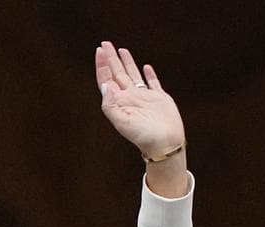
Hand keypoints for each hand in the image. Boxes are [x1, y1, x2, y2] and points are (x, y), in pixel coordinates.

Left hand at [95, 41, 185, 160]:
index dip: (102, 65)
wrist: (164, 143)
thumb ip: (110, 105)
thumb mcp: (122, 121)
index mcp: (119, 102)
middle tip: (105, 43)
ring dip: (126, 62)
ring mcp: (144, 97)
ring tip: (121, 50)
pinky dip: (148, 74)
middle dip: (111, 59)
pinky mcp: (160, 98)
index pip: (107, 79)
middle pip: (117, 73)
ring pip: (133, 75)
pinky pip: (152, 83)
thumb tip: (106, 85)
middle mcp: (130, 97)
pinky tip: (145, 67)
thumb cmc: (143, 135)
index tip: (100, 51)